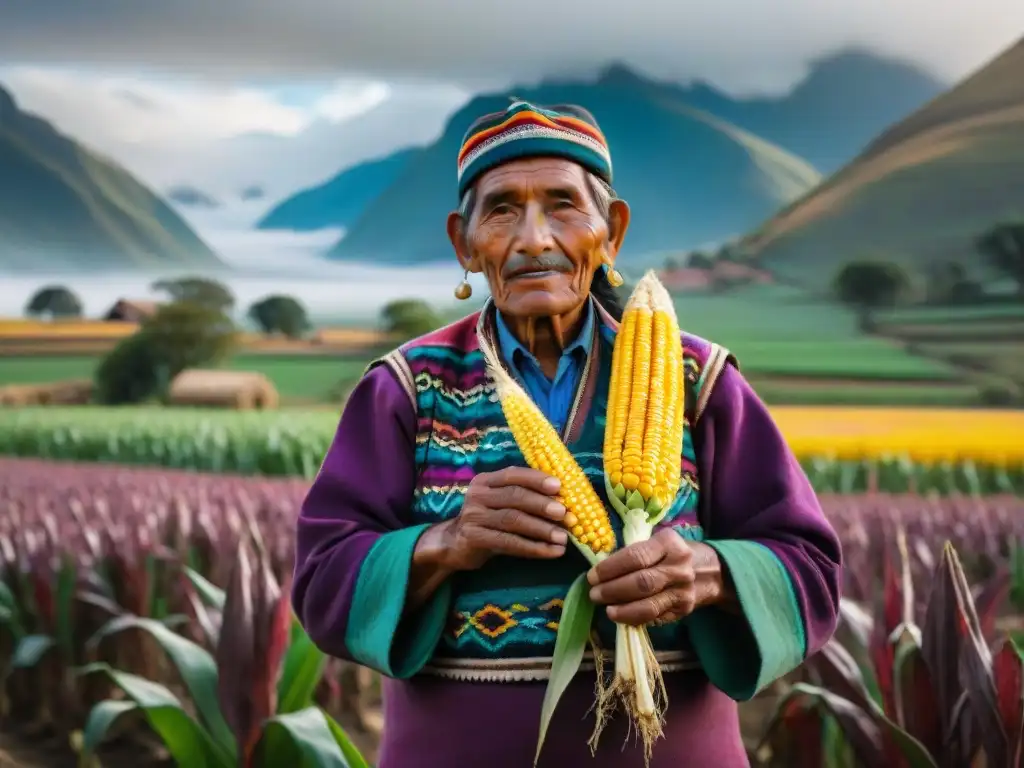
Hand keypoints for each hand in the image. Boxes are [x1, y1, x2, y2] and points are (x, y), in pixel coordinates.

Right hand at [436, 467, 568, 570]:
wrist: (456, 544)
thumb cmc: (488, 520)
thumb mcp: (501, 503)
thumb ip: (524, 498)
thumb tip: (564, 500)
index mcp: (486, 480)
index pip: (513, 474)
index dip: (536, 479)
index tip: (559, 486)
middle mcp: (477, 495)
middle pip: (514, 496)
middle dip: (542, 504)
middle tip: (565, 514)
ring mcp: (473, 517)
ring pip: (513, 520)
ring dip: (541, 529)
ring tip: (563, 538)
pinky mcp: (474, 538)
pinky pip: (509, 543)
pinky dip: (533, 548)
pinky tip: (552, 552)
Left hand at [586, 529, 726, 625]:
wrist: (710, 571)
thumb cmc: (672, 553)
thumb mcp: (657, 542)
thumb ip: (634, 553)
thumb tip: (600, 569)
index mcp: (669, 543)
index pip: (635, 557)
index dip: (610, 568)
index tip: (592, 576)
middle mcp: (679, 566)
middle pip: (641, 582)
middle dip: (612, 590)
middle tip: (594, 594)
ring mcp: (683, 590)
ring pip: (649, 604)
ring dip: (622, 609)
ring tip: (606, 609)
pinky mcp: (683, 609)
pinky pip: (655, 617)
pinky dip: (635, 618)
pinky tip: (622, 617)